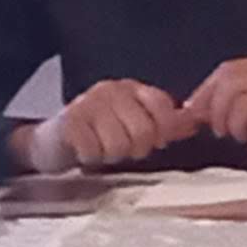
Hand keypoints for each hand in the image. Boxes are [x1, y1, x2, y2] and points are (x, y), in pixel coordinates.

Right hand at [16, 79, 190, 172]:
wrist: (51, 140)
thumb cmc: (97, 133)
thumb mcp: (133, 124)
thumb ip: (164, 124)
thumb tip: (195, 123)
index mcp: (132, 89)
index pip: (163, 107)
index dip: (163, 131)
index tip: (155, 141)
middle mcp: (112, 90)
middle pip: (144, 130)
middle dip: (136, 148)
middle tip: (123, 149)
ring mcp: (89, 103)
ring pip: (119, 143)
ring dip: (112, 155)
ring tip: (103, 149)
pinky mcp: (70, 121)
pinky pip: (94, 150)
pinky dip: (92, 158)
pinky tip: (86, 151)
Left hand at [178, 56, 246, 166]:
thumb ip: (244, 98)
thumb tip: (198, 108)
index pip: (229, 69)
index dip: (206, 92)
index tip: (198, 113)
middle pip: (231, 84)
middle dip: (216, 111)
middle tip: (222, 130)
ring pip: (242, 106)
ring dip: (235, 128)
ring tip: (244, 139)